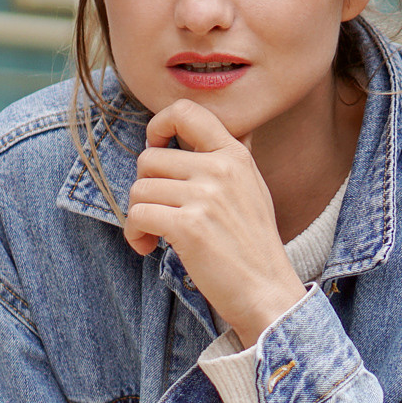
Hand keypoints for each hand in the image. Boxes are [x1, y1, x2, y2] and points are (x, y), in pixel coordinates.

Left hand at [125, 100, 305, 340]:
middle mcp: (221, 169)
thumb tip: (200, 128)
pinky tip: (149, 246)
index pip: (186, 111)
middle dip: (145, 188)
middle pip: (149, 159)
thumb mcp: (251, 187)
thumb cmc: (253, 245)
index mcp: (235, 155)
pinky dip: (134, 233)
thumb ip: (227, 158)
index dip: (158, 125)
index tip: (157, 148)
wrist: (267, 291)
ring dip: (137, 215)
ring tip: (154, 234)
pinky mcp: (189, 226)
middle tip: (158, 211)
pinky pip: (138, 215)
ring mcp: (206, 197)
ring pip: (139, 189)